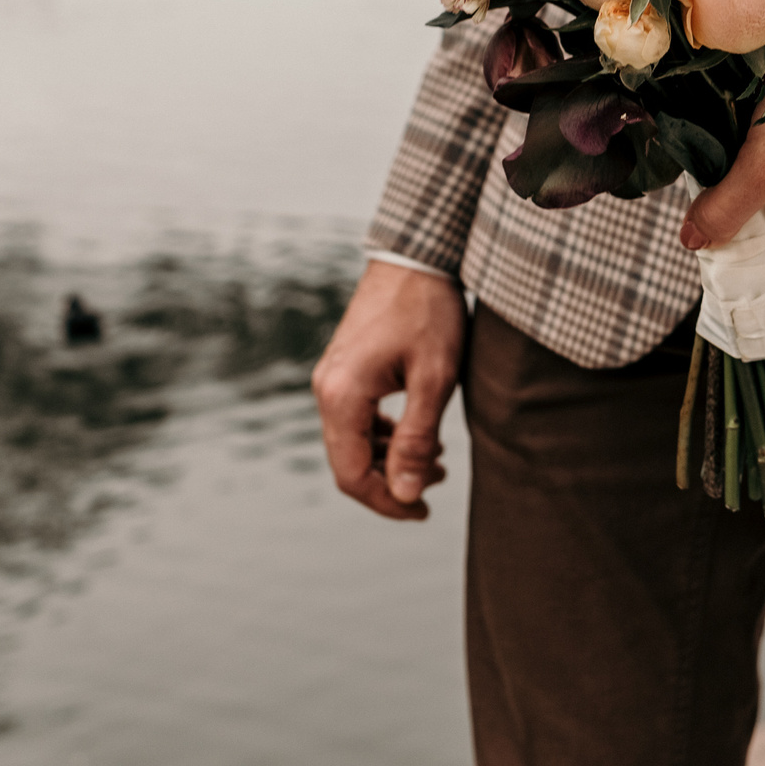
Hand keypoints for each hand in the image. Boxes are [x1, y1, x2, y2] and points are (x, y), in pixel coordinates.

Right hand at [312, 261, 466, 520]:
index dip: (386, 502)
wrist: (416, 254)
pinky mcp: (345, 367)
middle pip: (348, 461)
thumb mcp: (435, 378)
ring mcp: (332, 376)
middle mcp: (327, 389)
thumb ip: (418, 439)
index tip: (423, 511)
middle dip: (390, 483)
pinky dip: (383, 435)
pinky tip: (418, 432)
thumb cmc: (430, 311)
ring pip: (351, 441)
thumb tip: (405, 494)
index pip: (352, 475)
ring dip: (389, 459)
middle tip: (436, 487)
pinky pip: (355, 418)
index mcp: (342, 396)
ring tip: (438, 462)